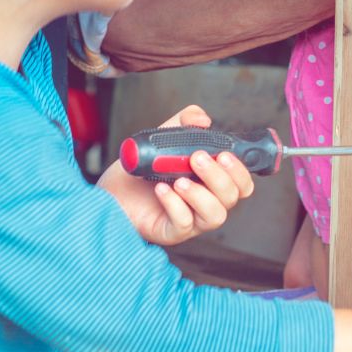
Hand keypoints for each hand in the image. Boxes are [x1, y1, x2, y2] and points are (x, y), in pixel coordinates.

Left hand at [98, 105, 254, 246]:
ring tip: (179, 179)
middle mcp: (205, 203)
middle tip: (196, 158)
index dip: (241, 171)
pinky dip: (174, 204)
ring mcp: (191, 220)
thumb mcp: (163, 139)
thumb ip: (184, 122)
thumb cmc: (141, 171)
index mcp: (210, 183)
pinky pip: (184, 224)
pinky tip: (161, 190)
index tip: (224, 154)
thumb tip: (203, 120)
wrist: (109, 192)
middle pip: (232, 197)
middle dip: (219, 176)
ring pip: (215, 215)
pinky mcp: (171, 232)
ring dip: (201, 194)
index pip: (242, 184)